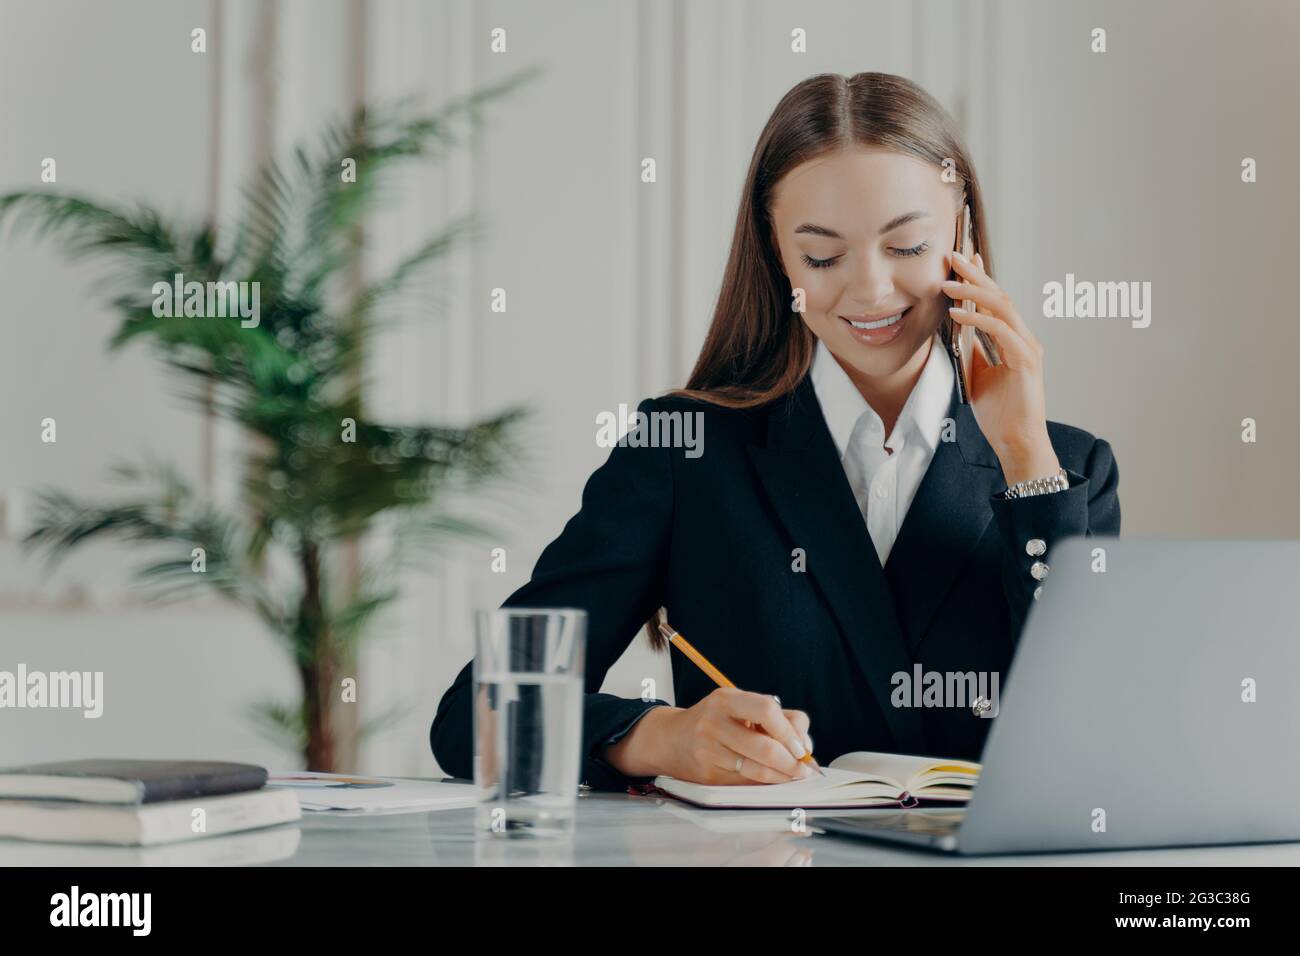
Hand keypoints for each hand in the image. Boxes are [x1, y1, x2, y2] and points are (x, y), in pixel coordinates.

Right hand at [605, 688, 814, 784]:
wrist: (672, 739)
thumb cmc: (717, 721)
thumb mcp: (741, 707)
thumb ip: (778, 718)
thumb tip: (806, 747)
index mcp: (725, 699)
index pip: (766, 709)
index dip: (789, 731)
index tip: (802, 747)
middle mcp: (713, 723)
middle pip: (764, 747)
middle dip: (791, 762)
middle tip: (804, 769)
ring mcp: (708, 750)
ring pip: (756, 770)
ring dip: (782, 777)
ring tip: (793, 776)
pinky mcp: (707, 774)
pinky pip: (745, 783)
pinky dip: (765, 784)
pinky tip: (773, 781)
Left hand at [941, 251, 1060, 483]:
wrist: (1017, 440)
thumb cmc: (1000, 413)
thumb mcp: (977, 375)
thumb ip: (972, 351)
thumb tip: (956, 331)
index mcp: (1013, 339)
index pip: (995, 301)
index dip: (980, 278)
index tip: (963, 259)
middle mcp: (1023, 338)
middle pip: (998, 296)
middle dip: (975, 274)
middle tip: (953, 256)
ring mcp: (1027, 347)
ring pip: (1001, 307)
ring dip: (972, 292)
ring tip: (948, 283)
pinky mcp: (1026, 360)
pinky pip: (1000, 331)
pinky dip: (977, 320)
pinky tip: (957, 314)